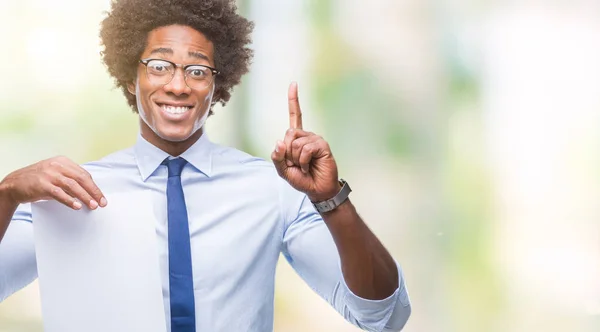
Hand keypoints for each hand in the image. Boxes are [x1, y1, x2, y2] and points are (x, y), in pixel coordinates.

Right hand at [0, 156, 105, 209]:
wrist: (14, 183)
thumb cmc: (38, 180)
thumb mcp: (55, 174)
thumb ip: (70, 178)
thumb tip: (89, 191)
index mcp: (62, 161)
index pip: (84, 174)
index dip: (94, 186)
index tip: (101, 197)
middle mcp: (57, 166)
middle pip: (81, 179)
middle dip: (93, 191)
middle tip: (101, 203)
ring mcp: (49, 174)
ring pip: (73, 186)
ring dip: (85, 196)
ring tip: (92, 206)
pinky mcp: (42, 184)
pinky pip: (59, 193)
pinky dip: (69, 200)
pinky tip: (77, 206)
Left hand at [271, 82, 340, 201]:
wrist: (317, 190)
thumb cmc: (301, 179)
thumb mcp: (283, 170)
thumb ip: (277, 157)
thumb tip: (279, 142)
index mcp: (297, 139)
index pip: (295, 116)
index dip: (293, 100)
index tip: (294, 84)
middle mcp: (306, 136)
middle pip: (288, 135)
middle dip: (287, 153)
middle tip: (296, 164)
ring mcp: (315, 139)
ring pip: (295, 144)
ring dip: (296, 159)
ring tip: (304, 167)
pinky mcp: (322, 145)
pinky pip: (305, 149)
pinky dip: (303, 161)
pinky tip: (310, 167)